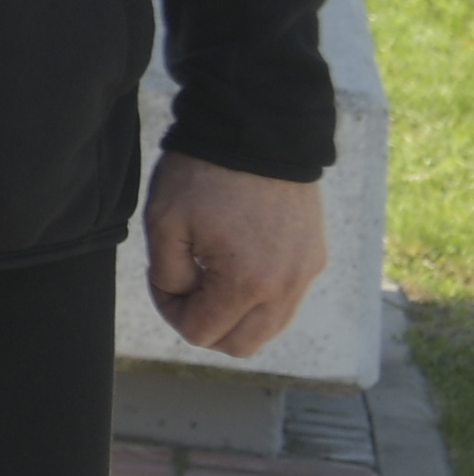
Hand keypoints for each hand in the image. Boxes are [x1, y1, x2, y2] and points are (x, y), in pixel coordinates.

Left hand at [143, 154, 328, 357]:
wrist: (257, 130)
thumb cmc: (203, 174)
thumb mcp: (164, 223)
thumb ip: (169, 275)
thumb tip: (183, 300)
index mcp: (247, 283)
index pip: (201, 333)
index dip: (170, 311)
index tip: (161, 277)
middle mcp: (286, 287)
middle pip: (241, 345)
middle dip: (205, 325)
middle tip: (184, 285)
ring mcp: (305, 274)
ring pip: (269, 328)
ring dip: (235, 316)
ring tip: (210, 274)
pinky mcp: (314, 259)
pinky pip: (286, 302)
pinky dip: (259, 299)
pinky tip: (236, 265)